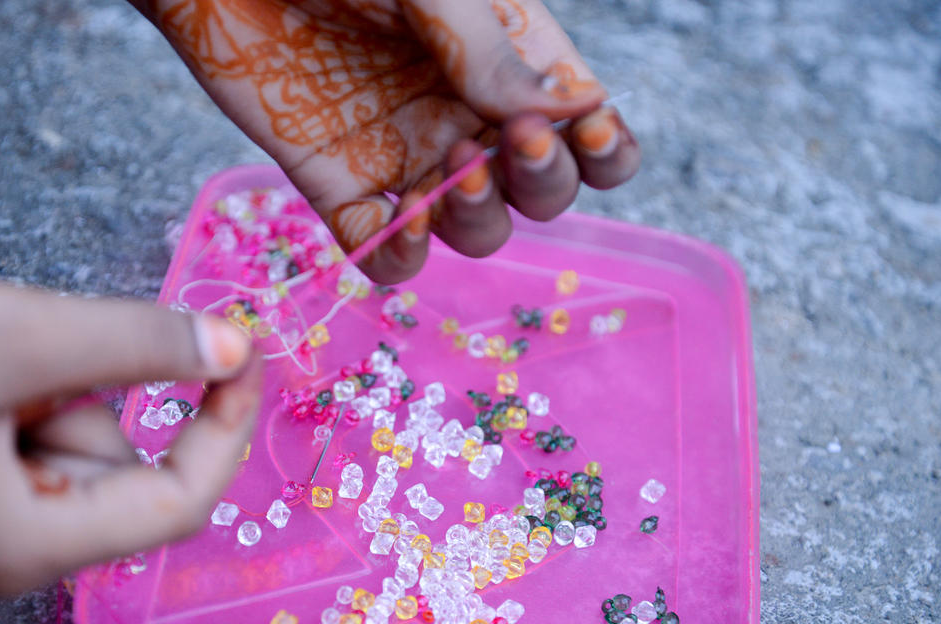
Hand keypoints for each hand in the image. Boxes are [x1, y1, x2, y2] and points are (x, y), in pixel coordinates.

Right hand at [0, 249, 260, 603]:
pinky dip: (14, 396)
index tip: (246, 357)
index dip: (223, 430)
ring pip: (66, 453)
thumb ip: (141, 344)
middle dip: (90, 394)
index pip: (171, 506)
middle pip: (111, 475)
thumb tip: (235, 348)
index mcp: (14, 549)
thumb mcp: (21, 334)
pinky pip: (18, 449)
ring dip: (47, 388)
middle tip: (24, 349)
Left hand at [140, 0, 640, 281]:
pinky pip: (384, 250)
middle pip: (540, 191)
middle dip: (543, 181)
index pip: (586, 129)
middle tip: (513, 141)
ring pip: (474, 230)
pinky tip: (406, 221)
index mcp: (504, 57)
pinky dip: (404, 255)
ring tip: (450, 169)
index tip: (586, 132)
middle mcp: (462, 113)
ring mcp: (402, 153)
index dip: (603, 151)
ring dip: (479, 218)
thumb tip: (576, 109)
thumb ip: (488, 50)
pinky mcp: (336, 183)